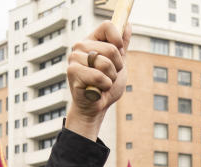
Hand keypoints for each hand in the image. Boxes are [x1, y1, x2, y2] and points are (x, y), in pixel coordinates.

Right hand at [65, 22, 130, 139]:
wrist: (96, 107)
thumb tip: (128, 25)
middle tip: (108, 76)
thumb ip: (122, 46)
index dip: (118, 39)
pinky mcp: (72, 71)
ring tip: (102, 83)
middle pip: (111, 48)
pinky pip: (99, 76)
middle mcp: (80, 46)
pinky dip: (104, 86)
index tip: (120, 52)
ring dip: (110, 78)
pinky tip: (97, 89)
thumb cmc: (106, 86)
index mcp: (91, 41)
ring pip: (105, 63)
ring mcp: (74, 58)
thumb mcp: (118, 64)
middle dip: (117, 67)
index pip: (107, 26)